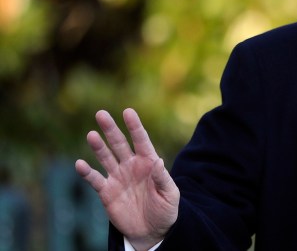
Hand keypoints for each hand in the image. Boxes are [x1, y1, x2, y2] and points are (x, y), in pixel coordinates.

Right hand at [75, 108, 179, 250]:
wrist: (151, 231)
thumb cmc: (165, 210)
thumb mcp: (170, 195)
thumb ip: (163, 179)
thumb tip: (158, 161)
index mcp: (149, 162)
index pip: (141, 140)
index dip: (134, 126)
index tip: (128, 111)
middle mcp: (131, 165)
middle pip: (119, 144)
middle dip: (111, 129)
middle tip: (101, 114)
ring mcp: (118, 177)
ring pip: (105, 157)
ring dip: (98, 147)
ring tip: (91, 135)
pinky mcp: (106, 192)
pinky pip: (95, 180)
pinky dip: (87, 172)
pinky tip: (80, 164)